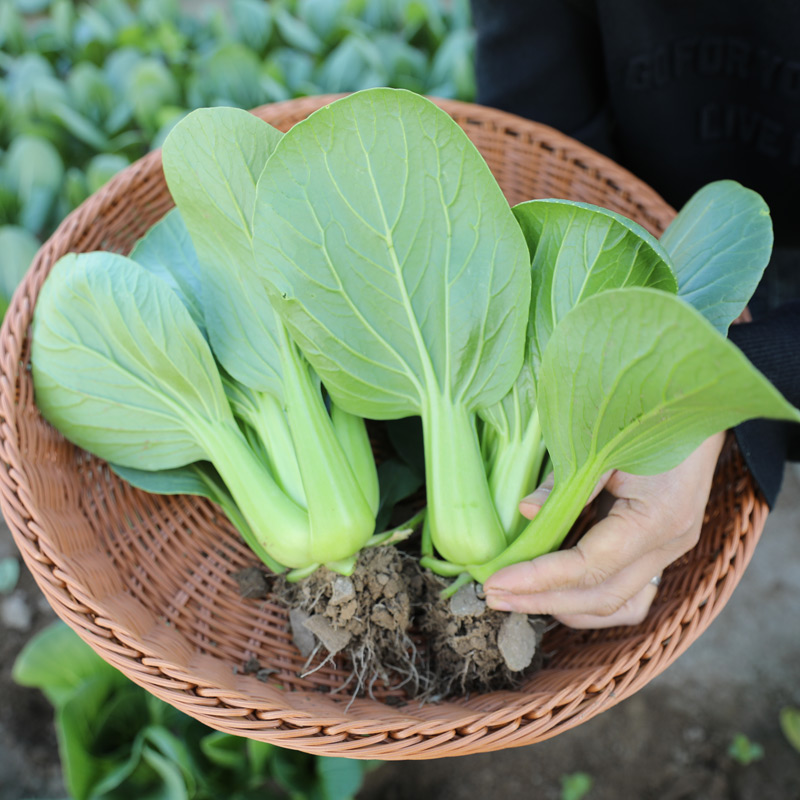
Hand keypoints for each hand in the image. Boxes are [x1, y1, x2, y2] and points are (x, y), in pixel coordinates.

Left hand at [483, 432, 726, 627]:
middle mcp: (669, 544)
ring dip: (562, 606)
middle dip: (541, 601)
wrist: (694, 406)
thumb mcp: (601, 442)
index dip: (538, 578)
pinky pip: (628, 594)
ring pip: (615, 605)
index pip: (589, 566)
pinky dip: (588, 599)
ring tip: (516, 598)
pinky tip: (554, 592)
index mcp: (657, 517)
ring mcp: (670, 550)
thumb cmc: (644, 416)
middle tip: (493, 596)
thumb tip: (523, 512)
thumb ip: (564, 482)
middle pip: (600, 597)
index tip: (495, 582)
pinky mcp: (662, 549)